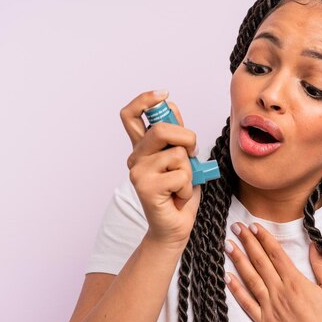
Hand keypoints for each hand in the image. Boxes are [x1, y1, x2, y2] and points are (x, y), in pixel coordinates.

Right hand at [120, 90, 200, 247]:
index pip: (130, 115)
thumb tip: (170, 105)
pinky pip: (180, 175)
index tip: (163, 95)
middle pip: (160, 129)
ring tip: (181, 185)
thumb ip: (175, 136)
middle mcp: (136, 157)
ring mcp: (138, 172)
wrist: (175, 227)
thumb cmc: (179, 194)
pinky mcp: (145, 187)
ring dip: (189, 171)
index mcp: (143, 148)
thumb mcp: (183, 159)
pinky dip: (188, 187)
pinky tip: (178, 197)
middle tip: (192, 153)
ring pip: (177, 154)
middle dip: (187, 138)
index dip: (144, 100)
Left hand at [224, 222, 321, 321]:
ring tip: (228, 245)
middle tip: (236, 226)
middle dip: (247, 242)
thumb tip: (314, 245)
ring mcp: (271, 308)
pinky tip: (228, 277)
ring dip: (238, 260)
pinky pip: (247, 304)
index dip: (264, 238)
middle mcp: (280, 292)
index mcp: (296, 282)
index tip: (254, 225)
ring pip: (250, 279)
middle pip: (260, 262)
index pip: (276, 254)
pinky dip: (236, 290)